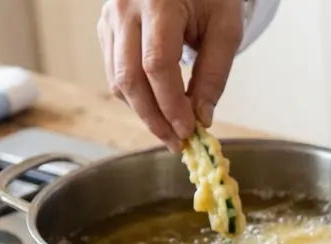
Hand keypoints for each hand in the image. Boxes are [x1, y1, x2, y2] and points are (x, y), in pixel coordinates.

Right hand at [98, 0, 243, 148]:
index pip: (157, 65)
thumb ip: (214, 73)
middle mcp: (125, 8)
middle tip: (177, 142)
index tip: (189, 131)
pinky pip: (114, 70)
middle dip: (154, 118)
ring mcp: (110, 17)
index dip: (171, 104)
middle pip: (130, 78)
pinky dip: (135, 95)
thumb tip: (202, 118)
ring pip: (117, 79)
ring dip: (143, 112)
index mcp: (158, 3)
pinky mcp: (106, 26)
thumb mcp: (225, 28)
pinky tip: (158, 107)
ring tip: (171, 130)